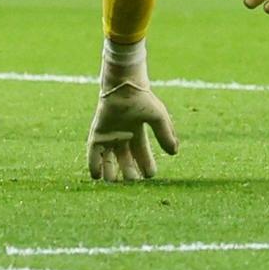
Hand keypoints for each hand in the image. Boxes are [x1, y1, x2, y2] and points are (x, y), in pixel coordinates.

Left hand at [88, 53, 179, 181]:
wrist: (123, 87)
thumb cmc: (141, 99)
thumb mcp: (158, 118)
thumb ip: (165, 134)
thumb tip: (174, 153)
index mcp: (136, 131)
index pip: (141, 152)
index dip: (146, 164)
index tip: (149, 175)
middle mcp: (122, 134)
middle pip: (125, 158)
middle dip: (129, 171)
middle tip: (133, 181)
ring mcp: (108, 134)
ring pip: (108, 158)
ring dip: (111, 171)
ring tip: (115, 182)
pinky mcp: (97, 133)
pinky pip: (94, 152)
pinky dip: (94, 165)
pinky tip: (97, 176)